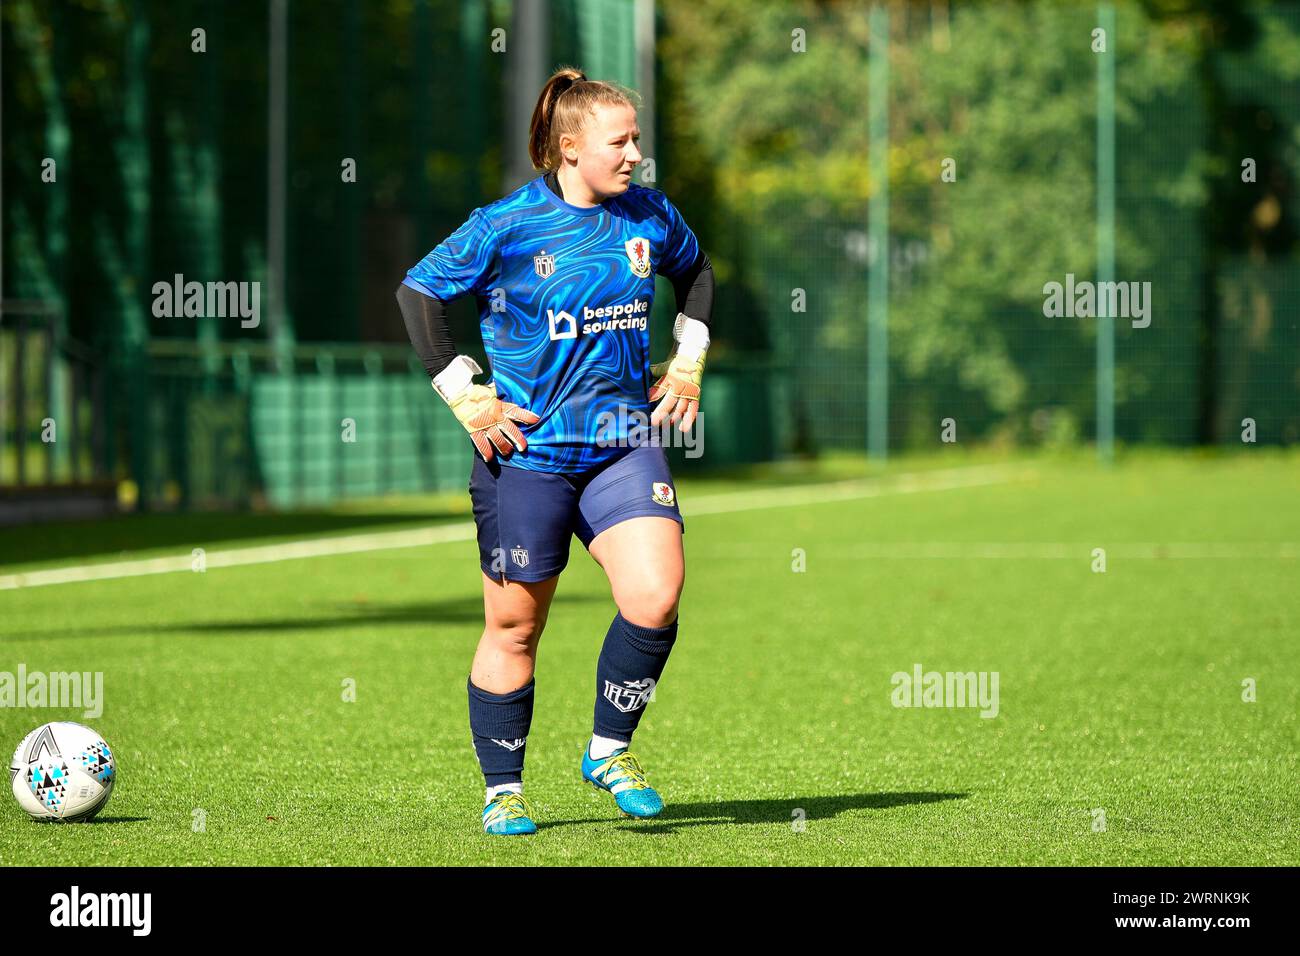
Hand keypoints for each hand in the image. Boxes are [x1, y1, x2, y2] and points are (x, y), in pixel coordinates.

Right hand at [434, 356, 539, 460]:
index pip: (516, 411)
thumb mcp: (492, 390)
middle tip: (523, 447)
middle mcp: (494, 417)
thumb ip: (501, 394)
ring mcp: (485, 425)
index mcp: (500, 406)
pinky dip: (485, 451)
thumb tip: (508, 388)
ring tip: (507, 453)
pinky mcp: (474, 430)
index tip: (536, 420)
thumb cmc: (477, 392)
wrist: (460, 394)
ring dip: (504, 447)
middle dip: (518, 439)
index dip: (526, 415)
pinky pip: (481, 443)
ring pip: (497, 439)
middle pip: (509, 430)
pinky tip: (490, 459)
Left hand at [649, 313, 708, 432]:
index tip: (641, 408)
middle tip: (653, 423)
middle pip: (669, 402)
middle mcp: (679, 386)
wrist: (693, 356)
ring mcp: (688, 392)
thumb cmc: (674, 363)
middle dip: (660, 412)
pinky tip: (683, 429)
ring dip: (673, 418)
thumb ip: (650, 375)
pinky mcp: (695, 396)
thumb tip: (634, 379)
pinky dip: (688, 420)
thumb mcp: (661, 367)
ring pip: (681, 408)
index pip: (657, 390)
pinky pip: (693, 409)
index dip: (650, 399)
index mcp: (669, 378)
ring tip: (665, 427)